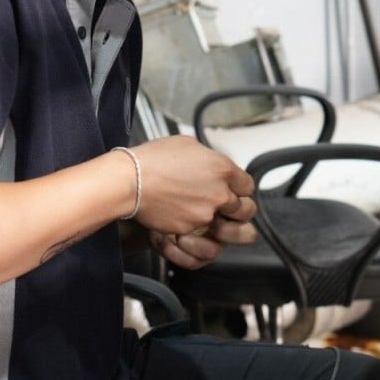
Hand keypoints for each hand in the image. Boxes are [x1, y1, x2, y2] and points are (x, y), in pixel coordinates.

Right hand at [127, 135, 257, 268]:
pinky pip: (200, 234)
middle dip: (238, 210)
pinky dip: (194, 229)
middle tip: (229, 208)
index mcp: (223, 169)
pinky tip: (183, 217)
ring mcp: (205, 214)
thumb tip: (213, 165)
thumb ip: (210, 158)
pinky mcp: (189, 229)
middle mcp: (219, 193)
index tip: (236, 191)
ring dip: (218, 223)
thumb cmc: (154, 159)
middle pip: (246, 210)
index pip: (248, 186)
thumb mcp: (189, 145)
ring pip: (225, 226)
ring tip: (207, 217)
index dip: (241, 189)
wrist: (130, 180)